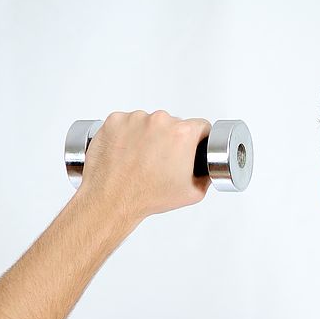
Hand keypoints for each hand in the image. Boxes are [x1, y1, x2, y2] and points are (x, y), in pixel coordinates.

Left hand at [77, 111, 211, 220]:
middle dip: (171, 138)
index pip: (200, 125)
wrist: (112, 199)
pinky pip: (127, 122)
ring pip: (149, 122)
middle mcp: (159, 121)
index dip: (200, 137)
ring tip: (142, 158)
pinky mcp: (114, 120)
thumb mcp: (193, 193)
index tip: (192, 145)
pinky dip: (128, 134)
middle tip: (163, 159)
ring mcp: (134, 118)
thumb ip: (206, 175)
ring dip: (148, 135)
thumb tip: (207, 169)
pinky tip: (128, 152)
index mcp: (182, 134)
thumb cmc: (148, 196)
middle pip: (173, 123)